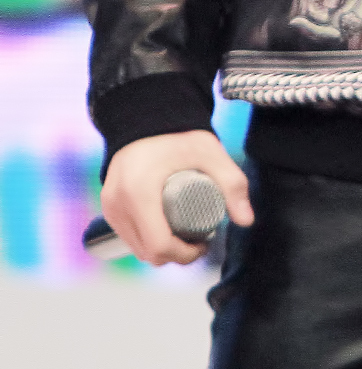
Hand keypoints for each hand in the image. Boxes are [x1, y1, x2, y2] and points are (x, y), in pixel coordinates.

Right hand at [100, 130, 253, 265]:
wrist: (148, 114)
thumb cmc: (179, 133)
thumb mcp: (210, 154)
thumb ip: (232, 183)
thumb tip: (246, 220)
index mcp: (139, 193)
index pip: (159, 245)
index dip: (184, 255)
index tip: (203, 244)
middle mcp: (118, 203)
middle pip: (146, 251)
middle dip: (175, 254)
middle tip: (198, 240)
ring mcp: (110, 205)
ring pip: (135, 247)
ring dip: (159, 250)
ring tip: (184, 236)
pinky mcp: (108, 204)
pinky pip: (126, 234)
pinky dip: (145, 240)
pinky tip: (163, 233)